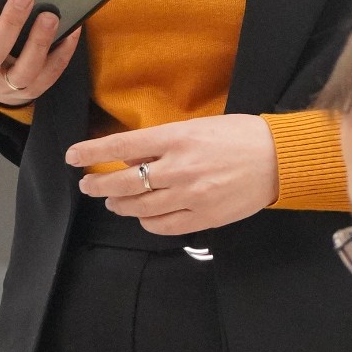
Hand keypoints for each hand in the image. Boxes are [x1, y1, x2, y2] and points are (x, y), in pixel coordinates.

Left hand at [68, 115, 276, 234]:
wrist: (278, 158)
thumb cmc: (239, 135)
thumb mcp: (197, 126)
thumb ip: (164, 141)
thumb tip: (131, 153)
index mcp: (177, 137)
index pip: (123, 145)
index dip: (92, 152)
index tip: (73, 156)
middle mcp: (179, 167)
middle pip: (124, 182)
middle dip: (99, 185)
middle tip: (88, 186)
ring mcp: (191, 195)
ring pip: (140, 207)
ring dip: (120, 205)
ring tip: (113, 202)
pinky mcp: (203, 217)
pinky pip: (163, 225)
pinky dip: (147, 221)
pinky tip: (144, 216)